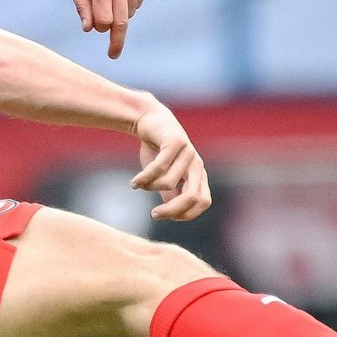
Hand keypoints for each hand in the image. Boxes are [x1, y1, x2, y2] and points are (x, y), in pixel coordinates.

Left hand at [64, 0, 148, 59]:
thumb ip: (82, 8)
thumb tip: (90, 30)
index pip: (105, 22)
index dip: (101, 30)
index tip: (103, 42)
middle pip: (122, 22)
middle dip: (117, 41)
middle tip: (114, 55)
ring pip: (130, 12)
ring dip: (118, 15)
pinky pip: (138, 2)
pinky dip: (128, 4)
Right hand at [130, 103, 210, 220]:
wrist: (149, 119)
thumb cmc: (157, 149)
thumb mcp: (164, 175)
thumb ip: (170, 193)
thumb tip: (171, 212)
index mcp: (199, 175)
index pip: (203, 202)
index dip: (187, 214)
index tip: (166, 216)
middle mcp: (197, 164)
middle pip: (193, 197)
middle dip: (172, 210)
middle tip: (154, 214)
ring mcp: (188, 152)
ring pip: (170, 182)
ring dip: (150, 188)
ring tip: (138, 185)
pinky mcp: (175, 141)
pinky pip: (159, 167)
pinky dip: (144, 178)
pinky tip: (133, 183)